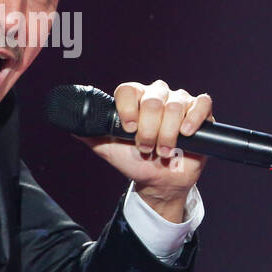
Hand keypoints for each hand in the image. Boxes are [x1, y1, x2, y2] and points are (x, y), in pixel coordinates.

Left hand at [73, 80, 213, 222]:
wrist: (158, 181)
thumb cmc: (134, 161)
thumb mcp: (107, 148)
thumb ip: (90, 133)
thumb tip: (70, 124)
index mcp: (135, 97)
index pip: (128, 89)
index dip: (127, 109)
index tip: (127, 130)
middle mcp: (157, 95)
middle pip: (152, 101)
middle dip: (148, 131)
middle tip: (146, 148)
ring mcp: (180, 102)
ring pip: (175, 107)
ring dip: (167, 134)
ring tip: (163, 151)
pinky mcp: (201, 113)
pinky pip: (201, 104)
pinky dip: (193, 119)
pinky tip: (186, 134)